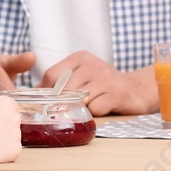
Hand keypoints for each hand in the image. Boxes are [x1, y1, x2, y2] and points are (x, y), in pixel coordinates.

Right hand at [0, 92, 22, 164]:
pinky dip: (4, 153)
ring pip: (13, 137)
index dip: (1, 116)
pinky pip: (12, 151)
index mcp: (8, 103)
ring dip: (4, 140)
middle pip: (14, 123)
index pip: (13, 109)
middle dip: (4, 127)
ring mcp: (17, 135)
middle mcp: (16, 117)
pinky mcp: (15, 150)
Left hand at [40, 51, 154, 115]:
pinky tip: (100, 109)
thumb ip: (61, 82)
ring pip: (78, 98)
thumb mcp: (81, 76)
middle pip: (64, 88)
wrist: (135, 90)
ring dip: (78, 109)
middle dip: (61, 103)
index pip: (52, 74)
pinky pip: (95, 108)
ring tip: (83, 109)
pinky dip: (94, 113)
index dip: (46, 92)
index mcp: (80, 57)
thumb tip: (34, 93)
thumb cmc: (102, 85)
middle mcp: (93, 64)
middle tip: (63, 112)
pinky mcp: (117, 93)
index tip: (47, 103)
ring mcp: (106, 78)